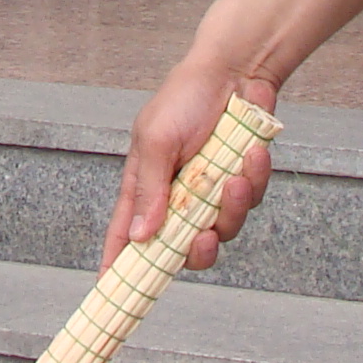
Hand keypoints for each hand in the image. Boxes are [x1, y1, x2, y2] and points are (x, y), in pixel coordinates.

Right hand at [103, 51, 277, 272]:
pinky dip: (253, 181)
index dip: (118, 263)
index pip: (126, 234)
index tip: (110, 290)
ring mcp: (210, 192)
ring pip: (223, 230)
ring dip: (231, 208)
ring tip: (233, 177)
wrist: (237, 71)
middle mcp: (177, 196)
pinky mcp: (240, 183)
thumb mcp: (157, 140)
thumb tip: (142, 236)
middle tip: (203, 237)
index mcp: (145, 186)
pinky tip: (251, 155)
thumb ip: (150, 190)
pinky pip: (249, 203)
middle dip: (196, 249)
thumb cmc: (185, 96)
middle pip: (182, 248)